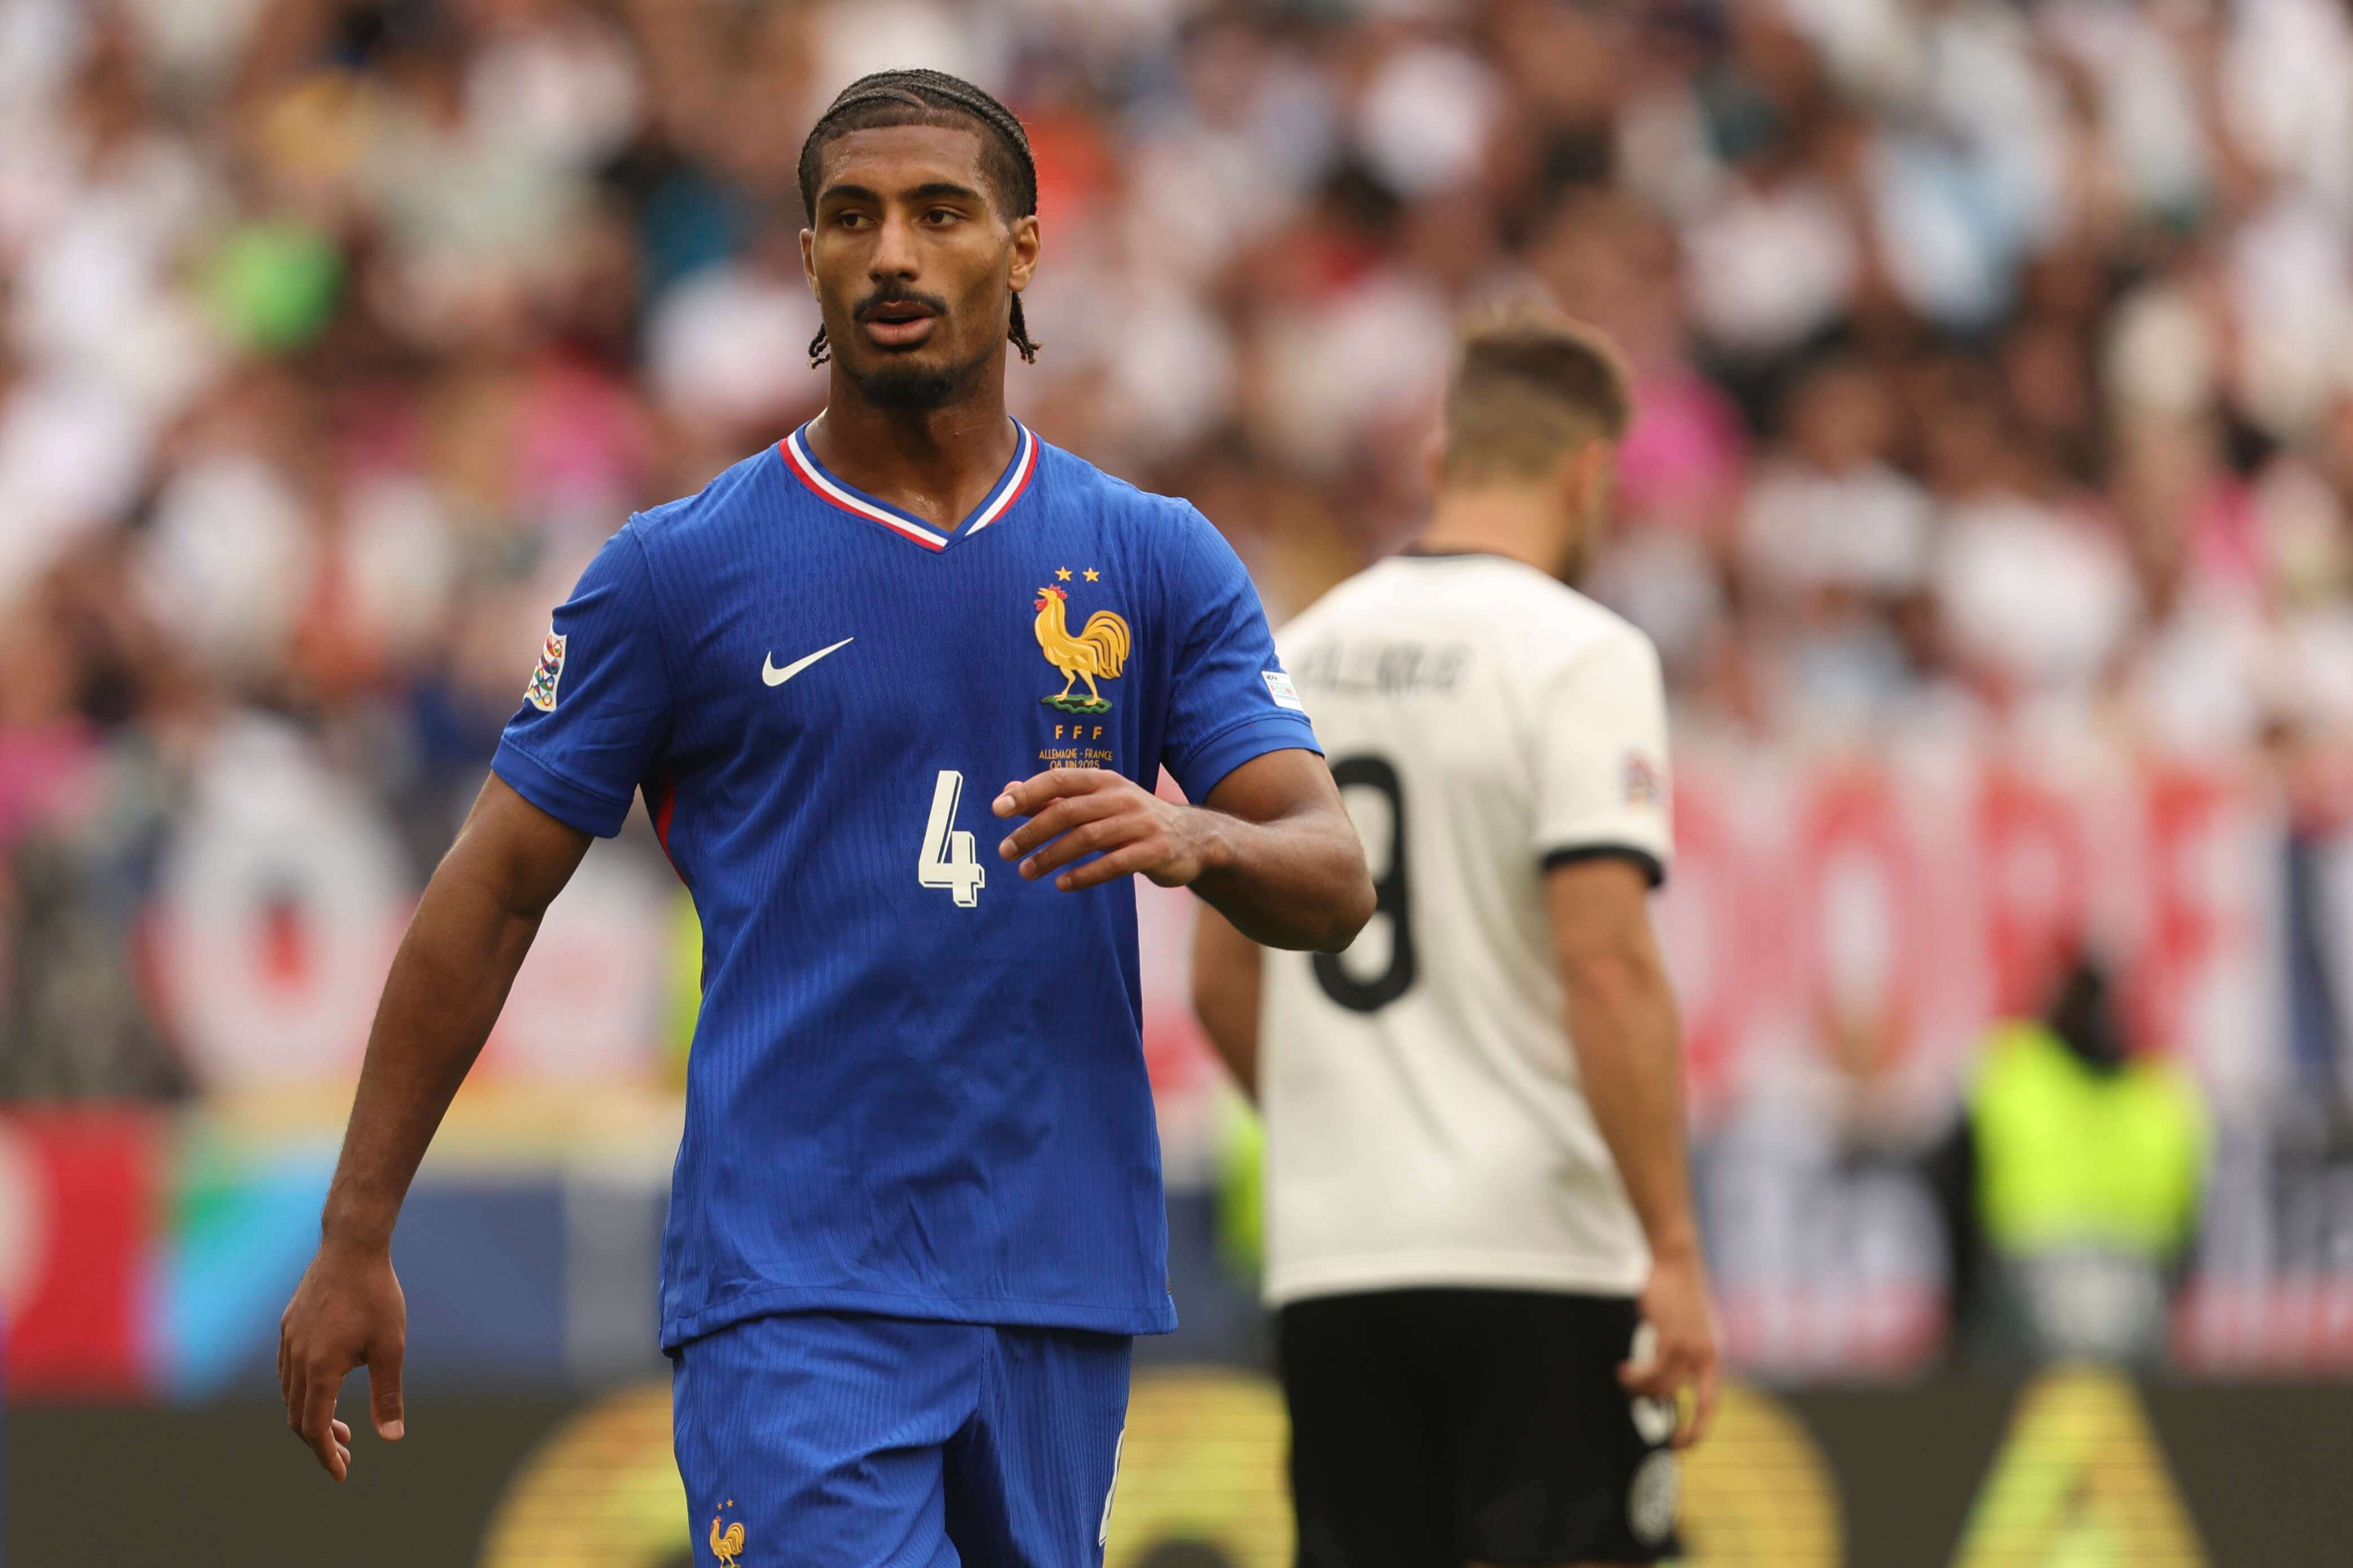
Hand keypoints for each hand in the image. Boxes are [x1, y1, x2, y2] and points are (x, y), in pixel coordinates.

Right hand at [279, 1239, 407, 1480]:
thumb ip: (388, 1394)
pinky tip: (325, 1390)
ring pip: (290, 1396)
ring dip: (312, 1418)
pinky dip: (303, 1393)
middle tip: (346, 1457)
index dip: (326, 1455)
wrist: (352, 1247)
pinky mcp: (288, 1326)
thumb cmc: (377, 1296)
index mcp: (320, 1369)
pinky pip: (287, 1372)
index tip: (342, 1474)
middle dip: (320, 1443)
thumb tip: (392, 1438)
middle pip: (298, 1417)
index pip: (315, 1428)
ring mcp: (287, 1342)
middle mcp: (296, 1359)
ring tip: (342, 1430)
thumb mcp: (391, 1348)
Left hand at [993, 769, 1225, 891]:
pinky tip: (1062, 885)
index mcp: (1104, 780)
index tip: (998, 809)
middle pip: (1068, 811)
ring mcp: (1140, 823)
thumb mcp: (1097, 803)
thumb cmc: (1132, 819)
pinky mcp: (1153, 851)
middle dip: (1033, 831)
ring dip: (1052, 856)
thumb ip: (1054, 799)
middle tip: (1006, 851)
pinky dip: (1084, 875)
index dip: (1028, 793)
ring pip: (1087, 838)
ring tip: (1027, 872)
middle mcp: (1122, 797)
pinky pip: (1113, 864)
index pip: (1060, 780)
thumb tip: (1008, 792)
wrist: (1193, 839)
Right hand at [1620, 1248, 1719, 1449]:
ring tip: (1624, 1379)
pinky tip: (1624, 1371)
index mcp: (1711, 1353)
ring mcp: (1692, 1347)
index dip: (1700, 1427)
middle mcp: (1707, 1354)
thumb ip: (1675, 1349)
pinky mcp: (1673, 1337)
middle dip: (1681, 1426)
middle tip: (1659, 1435)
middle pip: (1697, 1403)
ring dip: (1642, 1390)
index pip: (1711, 1400)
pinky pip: (1654, 1371)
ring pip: (1666, 1387)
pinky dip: (1637, 1376)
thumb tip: (1657, 1375)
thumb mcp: (1680, 1324)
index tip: (1684, 1445)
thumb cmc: (1672, 1289)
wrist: (1673, 1258)